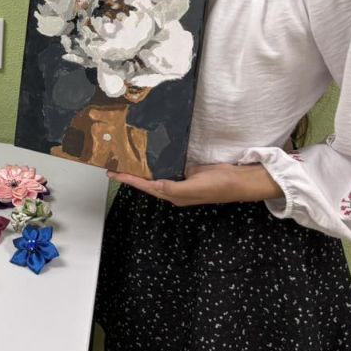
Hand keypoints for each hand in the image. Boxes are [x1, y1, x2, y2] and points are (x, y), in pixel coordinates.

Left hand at [108, 163, 283, 205]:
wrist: (238, 181)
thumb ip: (173, 188)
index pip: (145, 186)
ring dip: (141, 168)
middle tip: (114, 164)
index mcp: (172, 195)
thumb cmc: (217, 186)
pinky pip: (167, 166)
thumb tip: (155, 185)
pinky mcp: (187, 171)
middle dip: (130, 174)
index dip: (128, 180)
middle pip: (146, 181)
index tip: (113, 173)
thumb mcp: (193, 188)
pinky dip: (156, 162)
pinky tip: (150, 154)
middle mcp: (173, 189)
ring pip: (155, 174)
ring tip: (126, 158)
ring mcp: (180, 180)